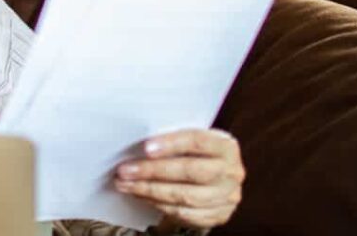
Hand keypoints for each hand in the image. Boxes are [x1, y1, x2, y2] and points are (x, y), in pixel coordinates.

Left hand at [114, 129, 245, 230]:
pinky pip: (184, 214)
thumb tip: (138, 142)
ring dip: (150, 191)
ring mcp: (227, 196)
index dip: (171, 144)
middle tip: (125, 170)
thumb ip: (173, 140)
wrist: (215, 178)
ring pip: (185, 196)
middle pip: (191, 171)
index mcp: (226, 146)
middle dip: (153, 171)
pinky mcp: (218, 215)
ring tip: (126, 184)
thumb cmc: (196, 153)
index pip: (198, 141)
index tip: (145, 148)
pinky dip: (158, 205)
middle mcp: (231, 172)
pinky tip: (141, 196)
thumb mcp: (191, 140)